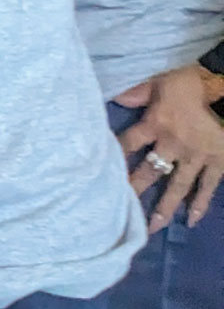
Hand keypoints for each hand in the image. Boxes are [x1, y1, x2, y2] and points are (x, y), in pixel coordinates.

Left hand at [116, 63, 223, 228]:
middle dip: (136, 191)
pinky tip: (193, 221)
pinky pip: (209, 186)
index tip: (97, 175)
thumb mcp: (153, 80)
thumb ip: (132, 92)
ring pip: (178, 185)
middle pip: (150, 171)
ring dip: (166, 207)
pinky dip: (202, 204)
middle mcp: (173, 143)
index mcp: (155, 123)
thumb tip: (110, 98)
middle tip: (121, 213)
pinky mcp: (218, 160)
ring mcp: (197, 155)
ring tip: (153, 227)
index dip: (114, 158)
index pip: (127, 143)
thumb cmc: (179, 82)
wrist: (220, 85)